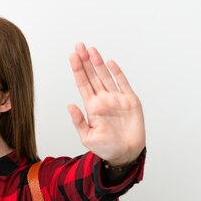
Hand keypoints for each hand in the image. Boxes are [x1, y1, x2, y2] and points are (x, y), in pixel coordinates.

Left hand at [68, 43, 145, 165]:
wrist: (125, 154)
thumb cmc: (105, 147)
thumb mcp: (87, 137)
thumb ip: (78, 121)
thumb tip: (70, 105)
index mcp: (92, 107)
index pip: (82, 84)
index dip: (77, 70)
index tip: (72, 56)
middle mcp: (103, 99)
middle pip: (92, 76)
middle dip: (85, 61)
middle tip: (79, 46)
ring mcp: (116, 99)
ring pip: (106, 76)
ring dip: (98, 63)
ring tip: (91, 50)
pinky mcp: (130, 101)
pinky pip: (123, 83)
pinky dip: (117, 73)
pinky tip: (110, 63)